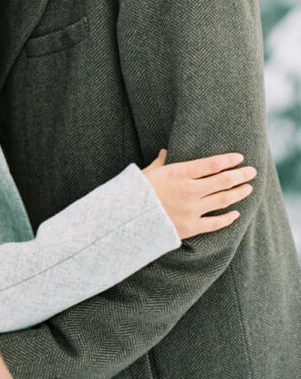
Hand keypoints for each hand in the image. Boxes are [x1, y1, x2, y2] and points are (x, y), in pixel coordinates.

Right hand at [142, 150, 256, 239]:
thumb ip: (160, 162)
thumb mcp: (147, 172)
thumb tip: (165, 151)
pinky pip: (215, 223)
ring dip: (238, 193)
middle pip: (222, 181)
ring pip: (222, 200)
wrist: (128, 219)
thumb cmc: (136, 192)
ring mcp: (191, 209)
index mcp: (179, 173)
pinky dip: (227, 218)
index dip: (227, 160)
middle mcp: (189, 190)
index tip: (239, 157)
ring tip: (248, 188)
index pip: (211, 164)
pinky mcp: (190, 227)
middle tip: (252, 171)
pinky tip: (236, 214)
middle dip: (240, 175)